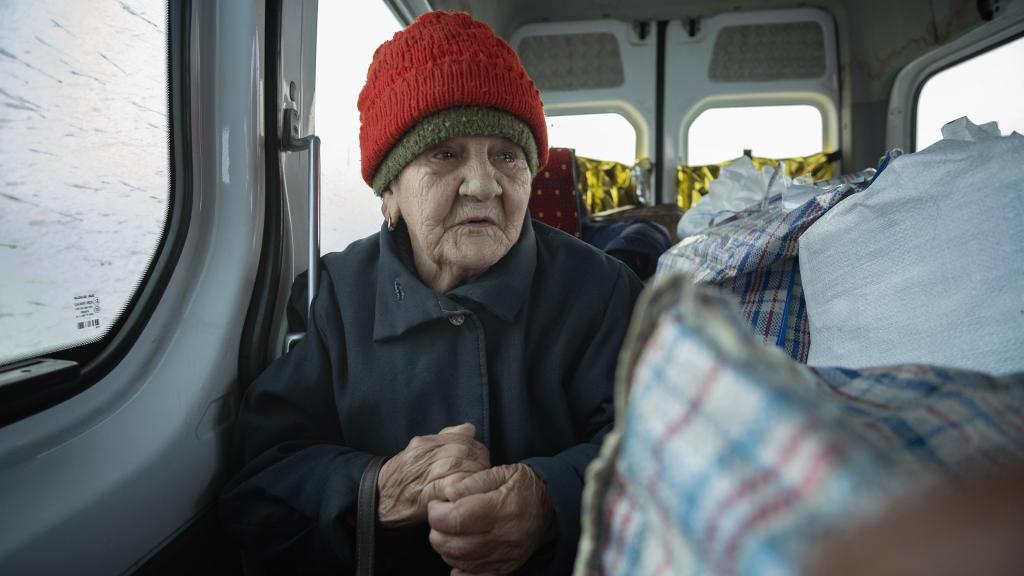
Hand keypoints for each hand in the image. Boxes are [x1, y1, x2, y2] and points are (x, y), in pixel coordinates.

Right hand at [377, 423, 489, 527]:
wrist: (374, 498)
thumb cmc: (402, 477)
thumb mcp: (420, 452)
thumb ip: (446, 439)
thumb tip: (470, 428)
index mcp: (424, 442)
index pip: (462, 438)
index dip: (477, 449)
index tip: (482, 461)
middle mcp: (423, 454)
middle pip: (463, 451)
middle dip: (479, 463)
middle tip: (484, 474)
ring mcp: (422, 474)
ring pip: (457, 467)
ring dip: (473, 477)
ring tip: (476, 485)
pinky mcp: (422, 495)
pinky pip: (449, 488)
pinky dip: (460, 489)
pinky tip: (464, 494)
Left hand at [427, 463, 556, 574]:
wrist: (552, 508)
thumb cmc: (523, 487)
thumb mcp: (502, 472)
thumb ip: (473, 481)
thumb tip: (447, 492)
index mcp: (500, 508)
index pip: (456, 518)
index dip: (436, 513)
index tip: (436, 505)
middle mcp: (503, 536)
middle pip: (453, 544)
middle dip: (437, 531)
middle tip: (441, 517)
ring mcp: (504, 555)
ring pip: (459, 561)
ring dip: (446, 547)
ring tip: (451, 531)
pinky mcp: (505, 567)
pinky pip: (474, 575)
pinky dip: (459, 567)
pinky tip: (459, 552)